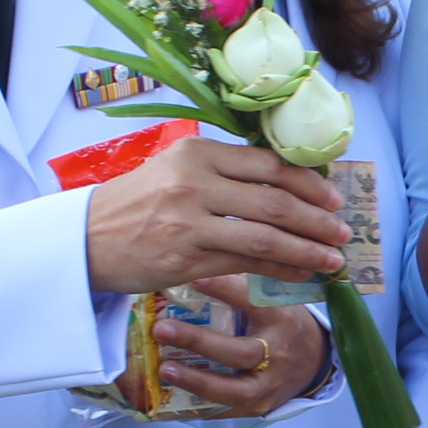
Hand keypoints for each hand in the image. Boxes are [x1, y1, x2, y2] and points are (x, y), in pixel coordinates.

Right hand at [84, 137, 348, 294]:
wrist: (84, 239)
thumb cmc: (134, 203)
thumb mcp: (174, 170)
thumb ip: (222, 172)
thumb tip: (282, 184)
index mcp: (197, 152)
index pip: (268, 163)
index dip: (308, 182)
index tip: (332, 197)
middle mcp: (195, 182)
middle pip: (275, 199)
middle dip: (317, 218)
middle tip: (342, 230)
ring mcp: (190, 222)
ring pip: (266, 235)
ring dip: (307, 249)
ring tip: (332, 258)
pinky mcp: (185, 259)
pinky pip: (246, 264)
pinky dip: (280, 270)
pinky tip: (301, 274)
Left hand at [150, 280, 330, 417]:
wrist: (312, 360)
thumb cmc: (281, 321)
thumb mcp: (274, 296)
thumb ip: (243, 282)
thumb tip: (197, 258)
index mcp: (281, 318)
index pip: (253, 302)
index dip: (223, 290)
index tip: (191, 277)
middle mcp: (278, 353)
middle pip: (239, 352)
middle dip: (198, 342)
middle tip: (162, 329)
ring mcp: (269, 385)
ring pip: (234, 389)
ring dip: (196, 380)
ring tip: (164, 368)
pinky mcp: (259, 407)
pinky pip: (226, 411)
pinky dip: (198, 403)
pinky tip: (171, 394)